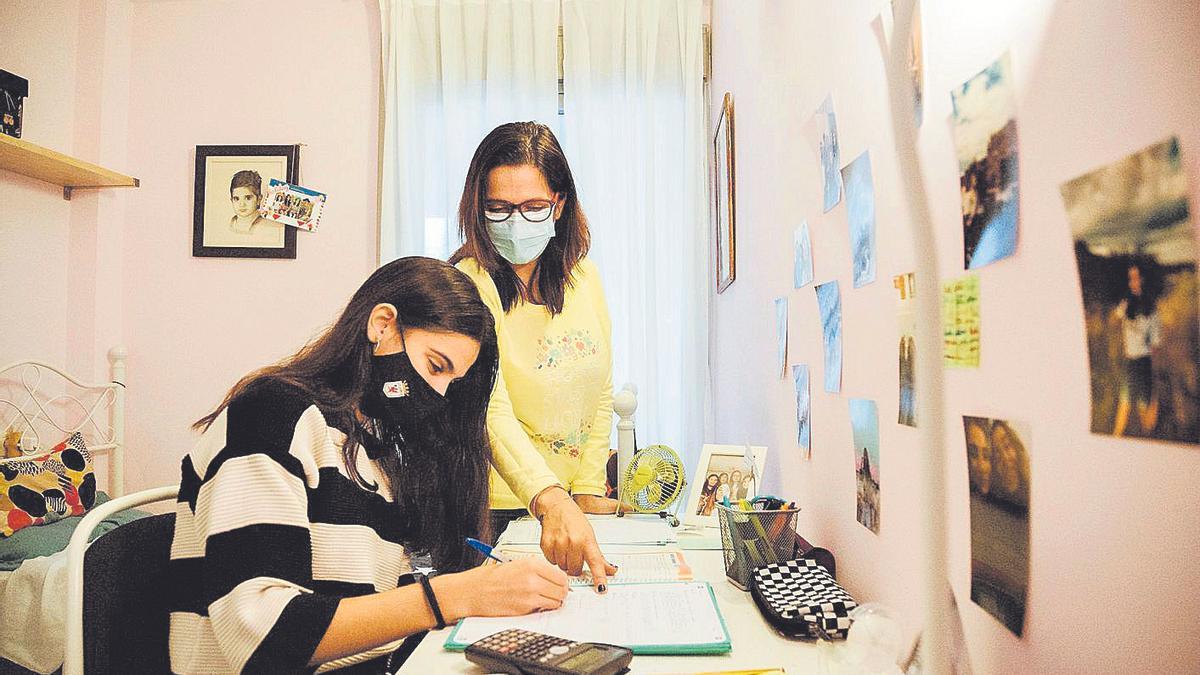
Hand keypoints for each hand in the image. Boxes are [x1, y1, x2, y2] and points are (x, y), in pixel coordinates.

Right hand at [441, 558, 568, 618]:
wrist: (472, 592)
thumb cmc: (489, 579)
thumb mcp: (515, 564)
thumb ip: (535, 569)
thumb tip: (552, 576)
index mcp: (531, 564)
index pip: (560, 574)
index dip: (562, 581)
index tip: (560, 584)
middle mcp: (532, 578)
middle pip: (562, 588)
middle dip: (561, 592)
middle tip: (555, 594)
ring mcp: (530, 594)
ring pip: (557, 601)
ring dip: (554, 602)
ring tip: (545, 600)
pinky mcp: (525, 608)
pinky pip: (545, 609)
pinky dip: (544, 609)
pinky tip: (535, 605)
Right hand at [535, 488, 618, 591]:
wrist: (556, 507)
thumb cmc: (574, 520)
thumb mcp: (590, 536)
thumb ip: (599, 556)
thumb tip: (611, 570)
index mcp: (587, 540)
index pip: (596, 562)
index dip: (599, 577)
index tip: (601, 589)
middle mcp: (573, 542)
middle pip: (575, 570)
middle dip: (575, 565)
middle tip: (574, 554)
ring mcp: (558, 543)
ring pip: (562, 567)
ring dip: (564, 562)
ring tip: (565, 548)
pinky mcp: (546, 545)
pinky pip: (551, 562)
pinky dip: (554, 557)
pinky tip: (556, 546)